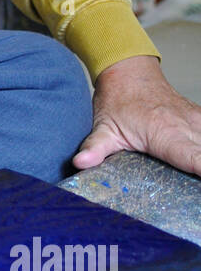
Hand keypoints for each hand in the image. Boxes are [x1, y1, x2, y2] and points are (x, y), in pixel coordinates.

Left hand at [73, 55, 200, 177]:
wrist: (129, 71)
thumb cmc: (118, 100)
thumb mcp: (104, 126)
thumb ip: (95, 148)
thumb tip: (81, 163)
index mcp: (166, 133)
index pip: (195, 159)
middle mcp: (187, 126)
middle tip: (199, 199)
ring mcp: (198, 121)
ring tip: (200, 187)